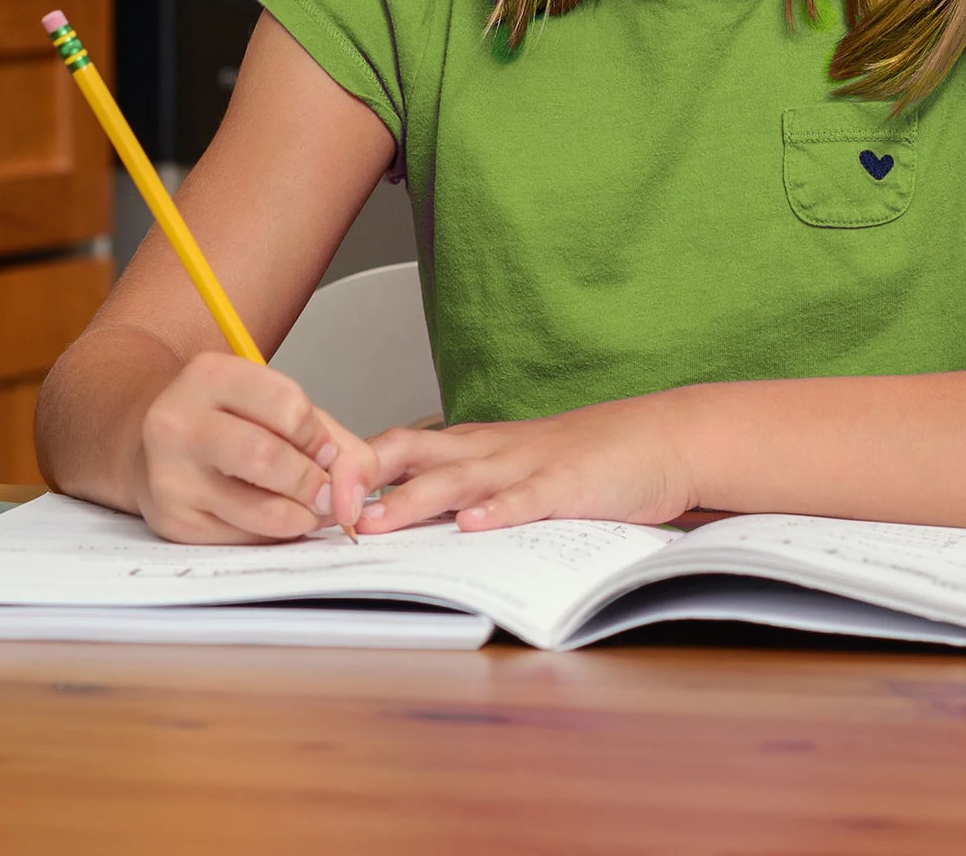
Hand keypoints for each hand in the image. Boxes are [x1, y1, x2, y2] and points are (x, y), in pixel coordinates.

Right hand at [131, 353, 378, 543]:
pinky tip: (267, 516)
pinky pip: (248, 540)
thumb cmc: (227, 423)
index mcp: (208, 375)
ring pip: (264, 512)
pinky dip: (274, 535)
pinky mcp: (174, 521)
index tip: (324, 451)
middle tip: (326, 493)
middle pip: (270, 459)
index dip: (320, 437)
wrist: (151, 445)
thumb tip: (355, 498)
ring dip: (303, 518)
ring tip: (304, 507)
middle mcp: (179, 421)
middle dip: (315, 484)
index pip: (288, 406)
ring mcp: (170, 474)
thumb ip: (334, 443)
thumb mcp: (274, 408)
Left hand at [355, 390, 698, 534]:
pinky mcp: (564, 485)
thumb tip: (392, 517)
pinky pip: (526, 498)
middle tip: (326, 508)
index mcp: (465, 447)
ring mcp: (523, 465)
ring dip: (412, 500)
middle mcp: (483, 450)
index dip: (351, 468)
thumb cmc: (572, 460)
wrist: (651, 440)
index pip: (392, 447)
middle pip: (409, 453)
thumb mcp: (502, 470)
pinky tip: (473, 526)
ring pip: (456, 478)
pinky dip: (498, 511)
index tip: (314, 494)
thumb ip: (454, 490)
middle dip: (363, 478)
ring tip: (376, 520)